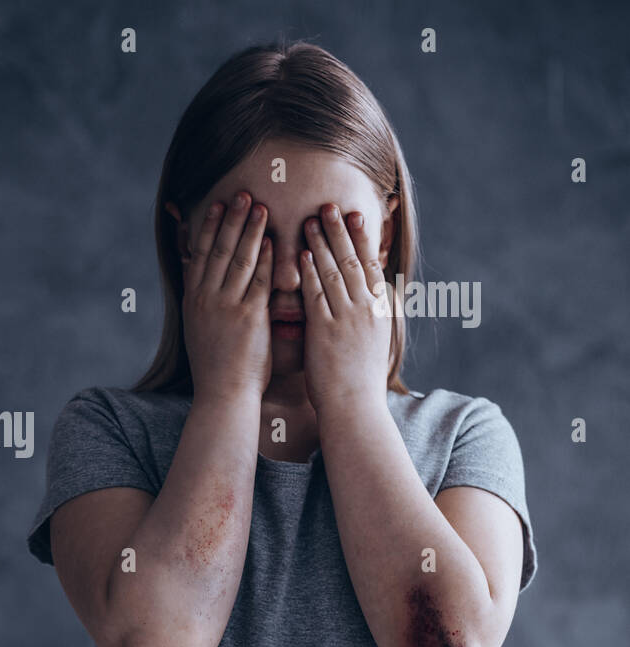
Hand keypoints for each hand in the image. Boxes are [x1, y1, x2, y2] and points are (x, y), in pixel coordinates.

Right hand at [178, 191, 272, 400]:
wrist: (223, 394)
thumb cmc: (217, 365)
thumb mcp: (199, 328)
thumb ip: (202, 300)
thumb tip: (200, 276)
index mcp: (194, 300)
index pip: (201, 254)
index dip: (209, 227)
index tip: (217, 204)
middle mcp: (206, 299)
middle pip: (219, 250)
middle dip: (231, 219)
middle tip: (242, 192)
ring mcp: (226, 307)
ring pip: (239, 260)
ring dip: (250, 230)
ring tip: (260, 206)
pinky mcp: (248, 318)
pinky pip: (258, 281)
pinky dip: (265, 259)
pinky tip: (272, 241)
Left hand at [300, 203, 390, 412]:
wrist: (355, 406)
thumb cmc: (359, 377)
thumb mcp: (373, 340)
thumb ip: (371, 314)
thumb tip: (372, 294)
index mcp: (379, 309)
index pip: (370, 265)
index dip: (362, 238)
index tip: (355, 214)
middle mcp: (367, 309)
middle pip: (353, 261)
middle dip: (341, 231)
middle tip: (330, 205)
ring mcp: (347, 319)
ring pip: (335, 272)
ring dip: (322, 244)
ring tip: (310, 220)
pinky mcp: (326, 332)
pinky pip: (318, 296)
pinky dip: (311, 274)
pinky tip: (303, 256)